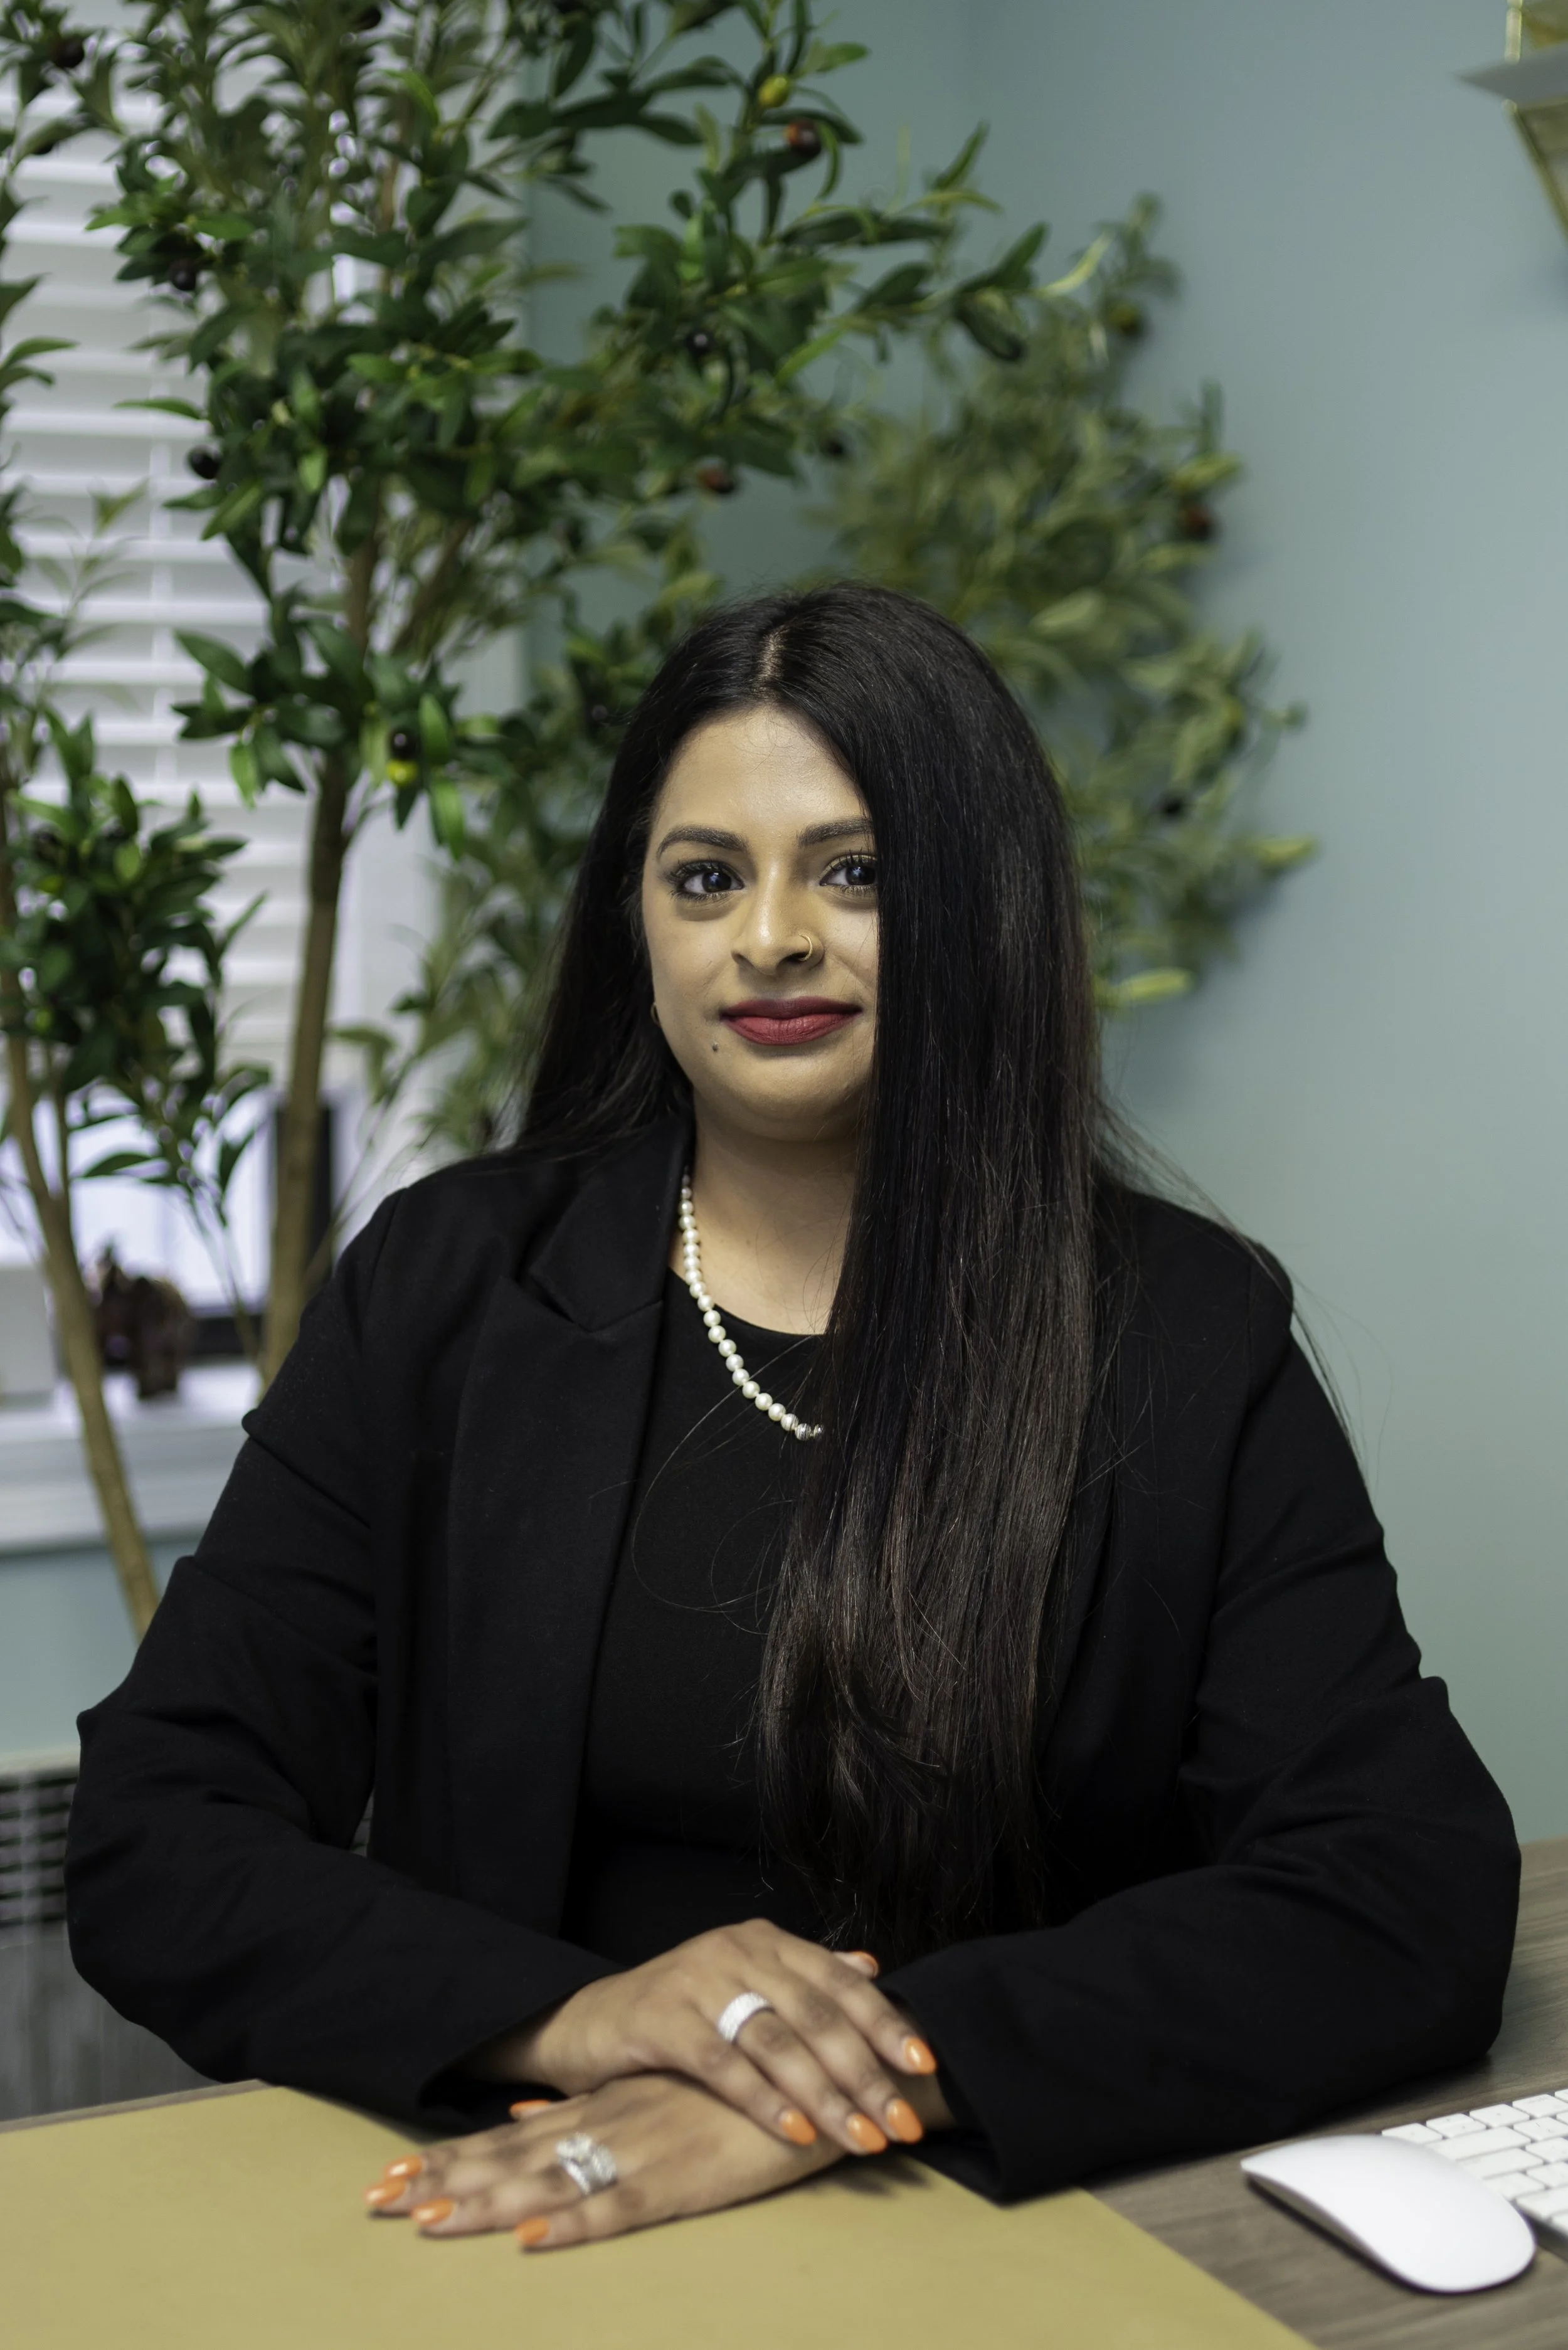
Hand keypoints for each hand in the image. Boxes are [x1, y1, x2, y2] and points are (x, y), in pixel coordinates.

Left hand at [363, 2072, 842, 2250]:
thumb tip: (524, 2106)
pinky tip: (535, 2238)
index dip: (450, 2157)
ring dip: (487, 2205)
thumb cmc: (737, 2094)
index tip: (389, 2178)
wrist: (817, 2080)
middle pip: (512, 2158)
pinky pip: (619, 2208)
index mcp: (603, 2107)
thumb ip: (587, 2104)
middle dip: (444, 2183)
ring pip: (550, 2183)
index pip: (510, 2133)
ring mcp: (642, 2151)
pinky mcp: (681, 2181)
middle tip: (377, 2203)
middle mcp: (610, 2124)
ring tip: (427, 2225)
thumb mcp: (654, 2092)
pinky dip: (574, 2225)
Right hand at [469, 1920, 946, 2157]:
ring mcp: (697, 1979)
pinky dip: (765, 2101)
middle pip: (816, 2013)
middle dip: (865, 2072)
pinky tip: (797, 2133)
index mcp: (764, 1941)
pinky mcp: (661, 2017)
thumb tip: (870, 1966)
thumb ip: (804, 1979)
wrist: (589, 2023)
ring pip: (777, 2041)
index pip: (838, 1979)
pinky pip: (725, 2064)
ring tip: (863, 2137)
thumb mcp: (743, 1988)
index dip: (883, 2020)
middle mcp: (736, 1949)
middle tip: (901, 2122)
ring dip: (826, 2095)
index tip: (924, 2063)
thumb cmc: (679, 2014)